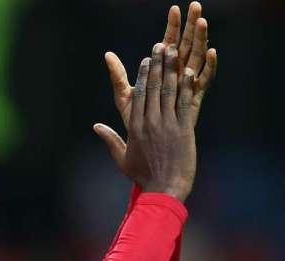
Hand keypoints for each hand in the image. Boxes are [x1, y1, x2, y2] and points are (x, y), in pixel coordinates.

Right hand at [96, 43, 201, 201]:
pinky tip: (188, 72)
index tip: (146, 60)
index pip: (138, 94)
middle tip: (161, 47)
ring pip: (168, 91)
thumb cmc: (144, 177)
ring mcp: (167, 125)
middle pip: (152, 87)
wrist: (164, 190)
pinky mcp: (183, 130)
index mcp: (135, 127)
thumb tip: (95, 127)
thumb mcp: (122, 159)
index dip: (143, 74)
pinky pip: (184, 103)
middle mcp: (150, 122)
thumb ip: (110, 140)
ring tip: (174, 52)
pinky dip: (186, 86)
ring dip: (171, 69)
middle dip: (157, 65)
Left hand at [104, 2, 215, 129]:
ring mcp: (187, 88)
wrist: (150, 152)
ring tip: (203, 21)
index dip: (172, 26)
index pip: (167, 44)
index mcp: (161, 74)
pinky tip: (212, 52)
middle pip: (185, 46)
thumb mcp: (124, 99)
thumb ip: (118, 77)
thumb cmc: (137, 126)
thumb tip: (107, 54)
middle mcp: (176, 78)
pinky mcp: (194, 102)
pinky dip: (210, 67)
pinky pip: (204, 82)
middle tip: (195, 5)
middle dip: (190, 26)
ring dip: (201, 40)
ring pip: (197, 59)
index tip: (175, 8)